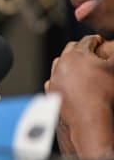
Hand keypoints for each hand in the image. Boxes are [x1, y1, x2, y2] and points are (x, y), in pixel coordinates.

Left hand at [45, 35, 113, 159]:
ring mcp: (54, 78)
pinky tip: (69, 82)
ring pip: (59, 64)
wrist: (89, 119)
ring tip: (80, 66)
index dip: (96, 40)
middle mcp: (61, 64)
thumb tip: (112, 44)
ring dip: (69, 62)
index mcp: (76, 55)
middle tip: (91, 52)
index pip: (87, 41)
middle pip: (71, 50)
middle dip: (81, 48)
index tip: (100, 42)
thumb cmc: (104, 93)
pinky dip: (61, 78)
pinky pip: (54, 80)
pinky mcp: (51, 91)